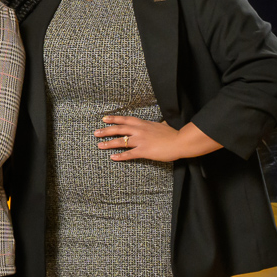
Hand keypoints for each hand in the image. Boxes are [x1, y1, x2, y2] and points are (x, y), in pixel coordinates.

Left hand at [95, 115, 218, 162]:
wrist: (181, 141)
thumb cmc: (174, 134)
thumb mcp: (163, 125)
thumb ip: (158, 124)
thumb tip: (161, 122)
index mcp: (144, 124)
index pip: (125, 119)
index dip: (114, 119)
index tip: (104, 118)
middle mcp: (140, 131)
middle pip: (119, 129)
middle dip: (106, 131)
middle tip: (95, 133)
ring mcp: (141, 141)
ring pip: (121, 141)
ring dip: (109, 143)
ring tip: (99, 145)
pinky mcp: (144, 151)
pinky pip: (129, 154)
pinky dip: (120, 156)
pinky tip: (113, 157)